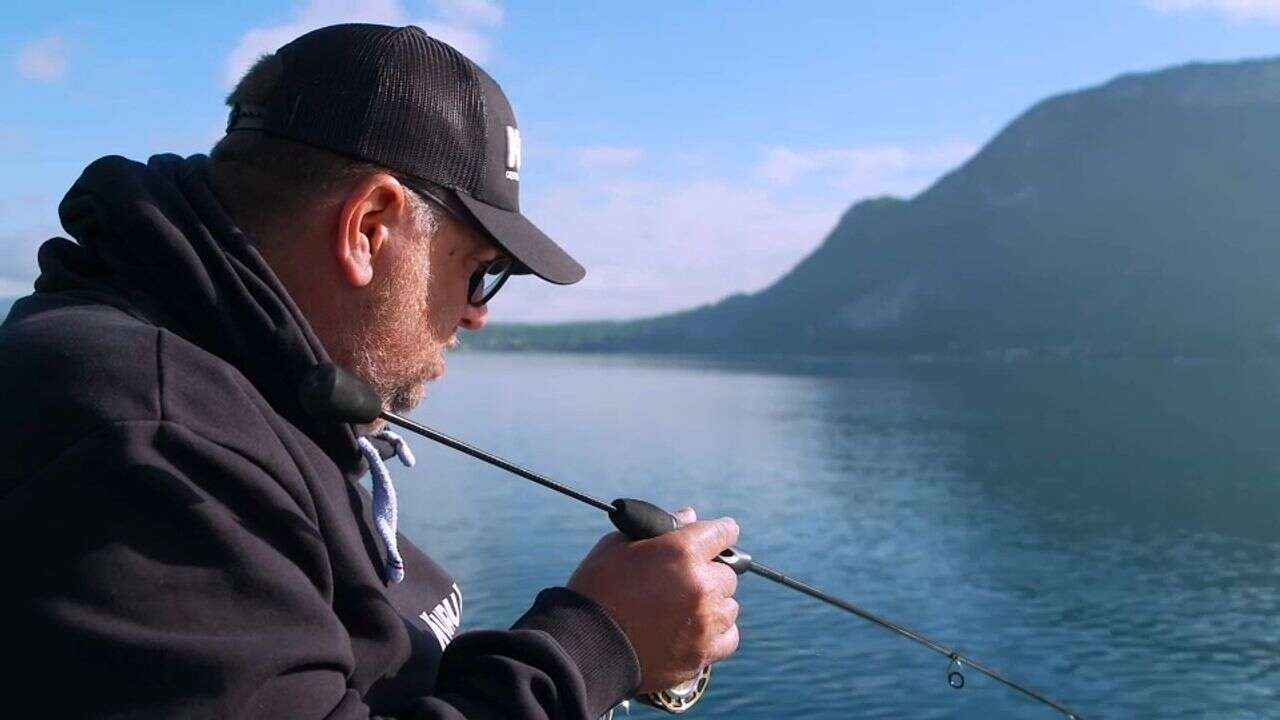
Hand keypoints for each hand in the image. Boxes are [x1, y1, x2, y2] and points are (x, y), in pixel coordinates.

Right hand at [567, 507, 740, 692]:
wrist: (584, 647)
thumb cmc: (596, 591)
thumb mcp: (617, 546)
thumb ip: (657, 528)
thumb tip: (687, 516)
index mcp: (681, 552)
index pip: (722, 532)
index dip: (721, 531)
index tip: (722, 534)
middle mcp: (700, 586)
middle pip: (727, 574)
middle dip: (709, 573)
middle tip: (685, 580)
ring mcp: (704, 623)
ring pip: (728, 606)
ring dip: (713, 604)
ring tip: (685, 608)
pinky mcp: (702, 654)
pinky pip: (728, 637)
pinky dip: (716, 632)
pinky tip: (697, 630)